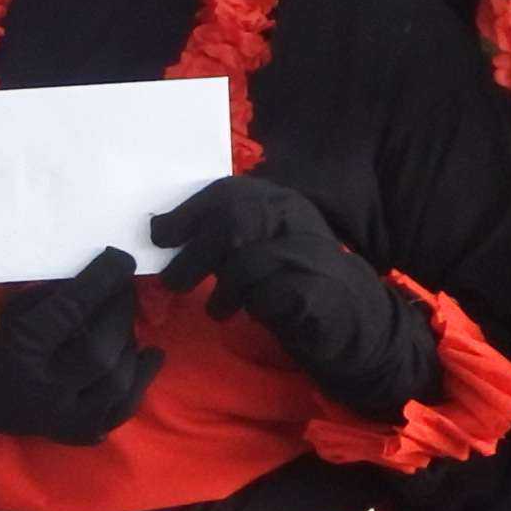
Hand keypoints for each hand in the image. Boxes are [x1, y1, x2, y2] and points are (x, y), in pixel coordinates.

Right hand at [0, 250, 161, 444]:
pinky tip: (146, 358)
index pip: (70, 310)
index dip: (101, 282)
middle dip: (120, 314)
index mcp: (19, 350)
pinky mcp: (75, 433)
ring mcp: (61, 417)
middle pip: (99, 350)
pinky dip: (138, 381)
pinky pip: (120, 409)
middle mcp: (42, 388)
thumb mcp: (0, 311)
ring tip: (127, 324)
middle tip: (125, 292)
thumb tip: (95, 275)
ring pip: (116, 382)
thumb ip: (44, 296)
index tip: (121, 261)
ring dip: (130, 346)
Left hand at [156, 172, 407, 401]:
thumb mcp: (256, 248)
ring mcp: (310, 253)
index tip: (160, 237)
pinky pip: (270, 297)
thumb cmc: (291, 280)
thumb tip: (162, 231)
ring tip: (219, 310)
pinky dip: (253, 308)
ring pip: (247, 262)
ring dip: (224, 291)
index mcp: (280, 200)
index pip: (227, 193)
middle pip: (233, 223)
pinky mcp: (318, 292)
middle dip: (195, 255)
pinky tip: (253, 315)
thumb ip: (219, 236)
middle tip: (173, 283)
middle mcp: (296, 218)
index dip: (188, 213)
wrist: (350, 317)